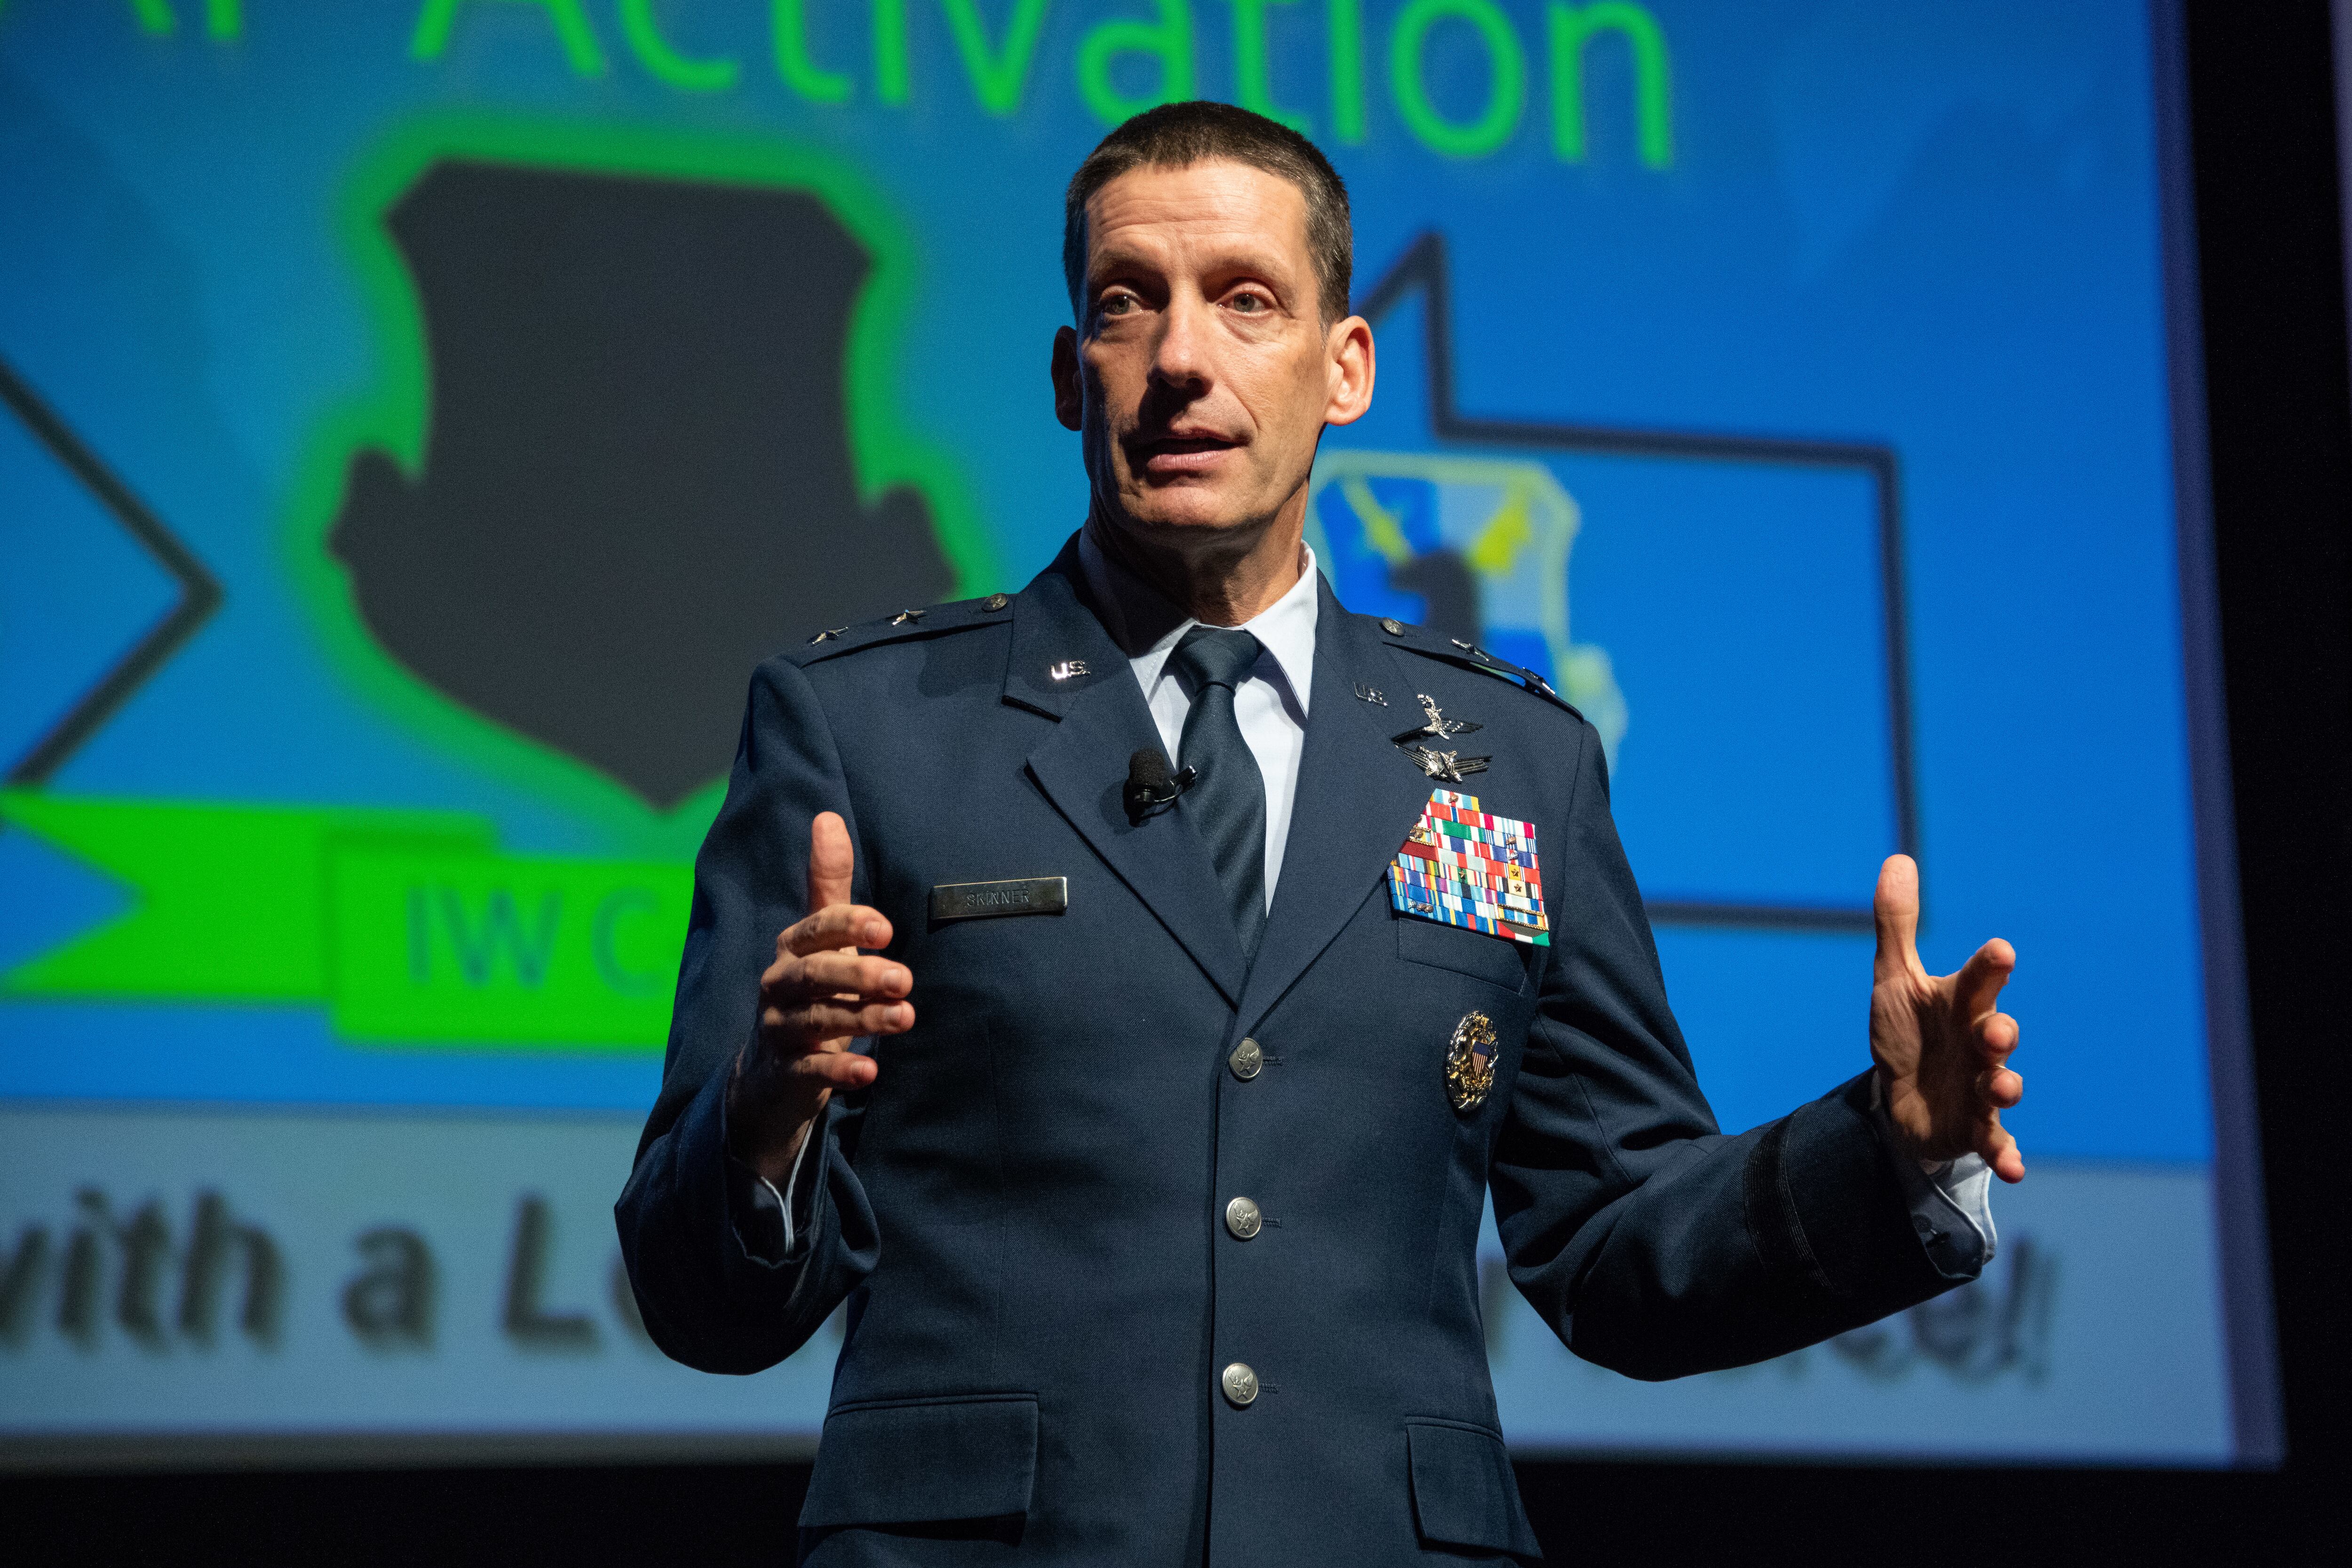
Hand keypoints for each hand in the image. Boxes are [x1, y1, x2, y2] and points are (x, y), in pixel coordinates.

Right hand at [728, 812, 912, 1183]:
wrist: (771, 1075)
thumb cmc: (813, 992)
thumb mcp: (822, 940)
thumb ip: (829, 885)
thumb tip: (827, 817)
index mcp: (792, 948)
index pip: (816, 930)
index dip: (847, 926)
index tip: (886, 929)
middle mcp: (779, 985)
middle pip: (814, 975)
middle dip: (859, 975)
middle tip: (906, 979)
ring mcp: (779, 1029)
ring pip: (817, 1020)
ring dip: (863, 1018)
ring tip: (907, 1016)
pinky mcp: (785, 1072)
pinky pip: (810, 1070)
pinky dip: (839, 1070)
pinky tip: (870, 1071)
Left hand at [1869, 854, 2024, 1182]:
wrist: (1903, 1098)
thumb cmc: (1909, 1032)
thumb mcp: (1894, 980)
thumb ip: (1898, 925)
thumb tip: (1897, 859)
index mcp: (1961, 1004)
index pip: (1977, 981)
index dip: (1988, 967)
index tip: (2000, 950)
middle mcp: (1978, 1044)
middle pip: (1998, 1033)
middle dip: (2000, 1031)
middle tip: (1995, 1031)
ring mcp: (1980, 1087)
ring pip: (2002, 1086)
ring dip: (2006, 1086)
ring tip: (2000, 1086)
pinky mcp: (1975, 1127)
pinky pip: (1996, 1142)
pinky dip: (2006, 1154)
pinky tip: (2014, 1168)